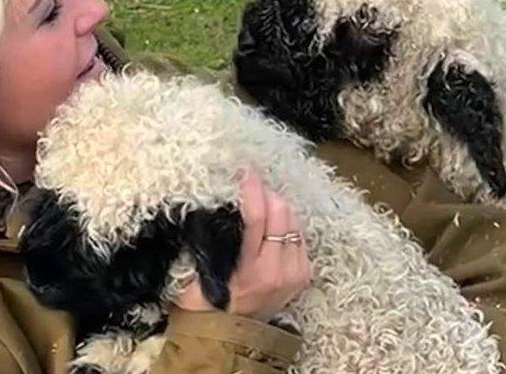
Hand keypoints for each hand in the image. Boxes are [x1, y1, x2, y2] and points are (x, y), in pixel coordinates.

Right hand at [174, 168, 311, 321]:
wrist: (229, 334)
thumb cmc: (206, 301)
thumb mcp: (200, 271)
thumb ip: (211, 240)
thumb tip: (216, 201)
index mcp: (250, 271)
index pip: (258, 218)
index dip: (252, 189)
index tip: (245, 170)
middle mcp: (277, 271)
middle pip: (281, 213)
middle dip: (266, 192)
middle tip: (251, 184)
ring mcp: (295, 273)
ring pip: (294, 221)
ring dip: (278, 205)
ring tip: (261, 200)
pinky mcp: (305, 275)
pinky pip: (300, 236)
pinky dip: (287, 224)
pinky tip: (273, 223)